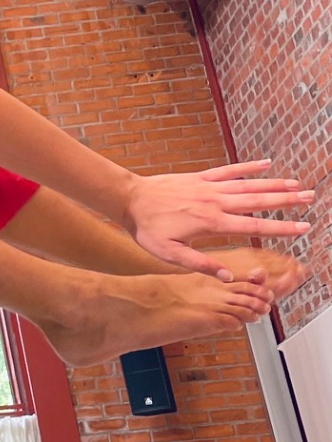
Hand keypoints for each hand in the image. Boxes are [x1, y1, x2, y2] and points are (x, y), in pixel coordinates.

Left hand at [124, 163, 313, 276]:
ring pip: (248, 184)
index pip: (254, 227)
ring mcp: (209, 187)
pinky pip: (228, 170)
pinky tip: (266, 163)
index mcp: (212, 223)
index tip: (303, 227)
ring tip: (298, 184)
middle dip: (287, 200)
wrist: (129, 199)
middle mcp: (215, 202)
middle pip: (258, 201)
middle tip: (311, 198)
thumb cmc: (147, 229)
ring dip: (274, 183)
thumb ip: (201, 264)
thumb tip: (228, 277)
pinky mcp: (200, 177)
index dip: (281, 227)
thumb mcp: (170, 255)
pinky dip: (248, 167)